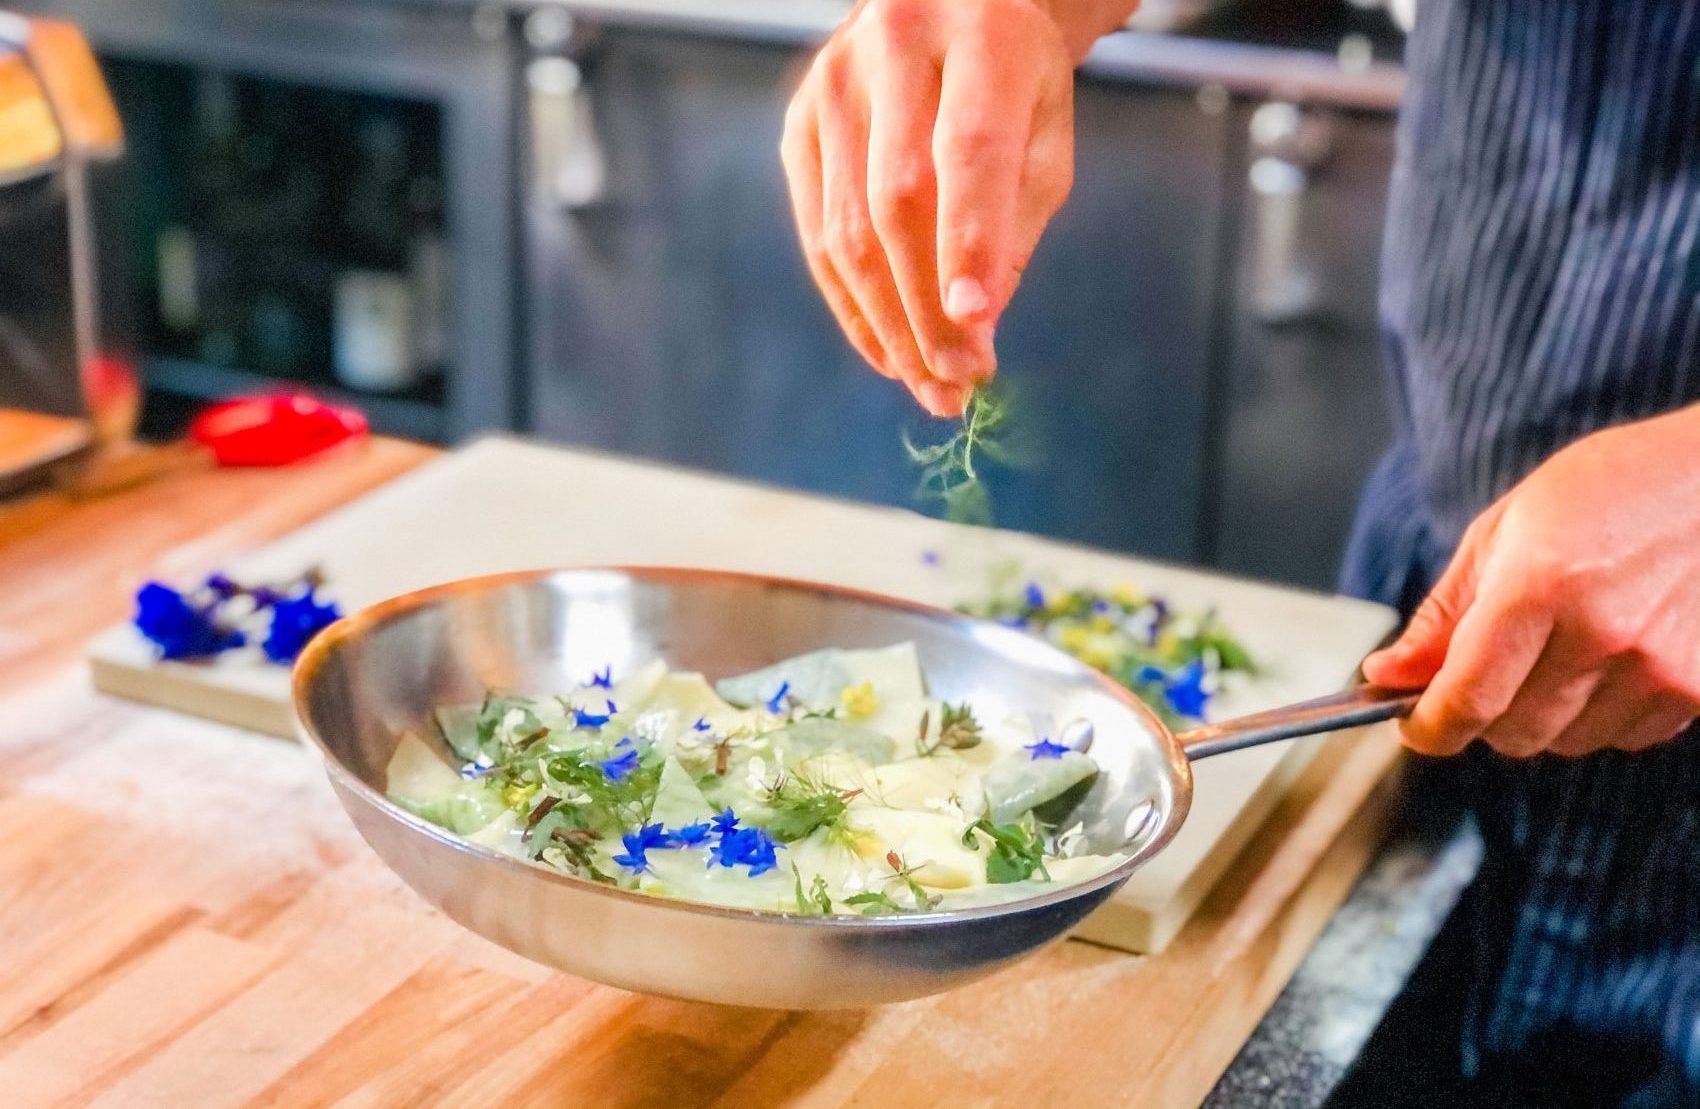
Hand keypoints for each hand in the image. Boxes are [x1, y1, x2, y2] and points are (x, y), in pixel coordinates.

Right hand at [780, 0, 1076, 416]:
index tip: (977, 331)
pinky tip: (887, 351)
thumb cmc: (1012, 85)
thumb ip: (1012, 226)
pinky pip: (818, 235)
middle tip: (956, 384)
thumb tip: (973, 330)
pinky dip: (852, 305)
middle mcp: (893, 46)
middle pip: (896, 202)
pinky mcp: (798, 123)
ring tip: (928, 385)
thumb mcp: (1043, 137)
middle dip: (925, 309)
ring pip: (848, 229)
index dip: (968, 246)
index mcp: (981, 36)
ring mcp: (831, 84)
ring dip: (888, 324)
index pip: (966, 152)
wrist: (949, 9)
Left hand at [1363, 407, 1699, 757]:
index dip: (1428, 727)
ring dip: (1545, 714)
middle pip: (1513, 733)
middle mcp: (1603, 635)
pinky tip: (1612, 655)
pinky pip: (1624, 737)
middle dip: (1484, 714)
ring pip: (1568, 742)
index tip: (1412, 725)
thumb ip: (1443, 615)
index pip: (1466, 699)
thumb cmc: (1609, 489)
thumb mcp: (1504, 531)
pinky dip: (1602, 713)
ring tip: (1563, 645)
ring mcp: (1660, 668)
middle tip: (1489, 668)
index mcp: (1539, 586)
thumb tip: (1385, 676)